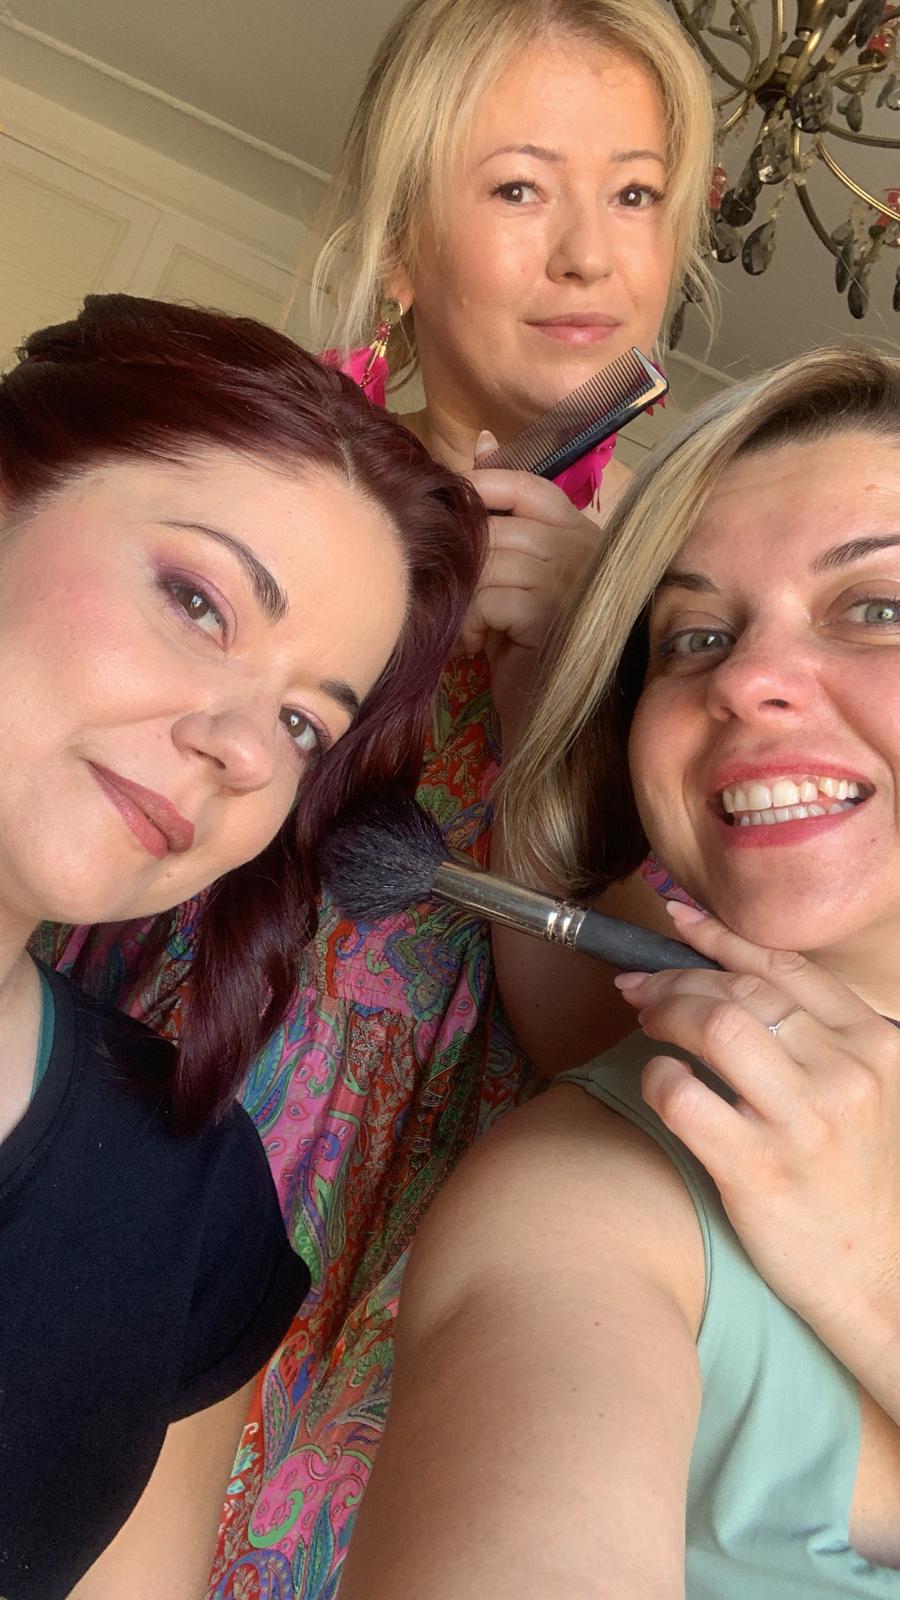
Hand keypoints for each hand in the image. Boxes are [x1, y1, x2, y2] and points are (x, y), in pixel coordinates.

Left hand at [462, 431, 604, 741]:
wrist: (560, 724)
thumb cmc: (534, 652)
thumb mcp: (516, 578)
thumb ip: (504, 518)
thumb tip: (480, 441)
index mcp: (583, 534)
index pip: (533, 487)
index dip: (489, 487)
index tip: (459, 518)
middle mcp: (585, 552)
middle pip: (501, 528)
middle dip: (466, 563)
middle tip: (458, 600)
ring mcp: (573, 582)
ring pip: (490, 563)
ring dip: (467, 599)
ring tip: (470, 631)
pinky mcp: (552, 615)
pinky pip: (492, 598)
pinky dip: (473, 623)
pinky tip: (480, 648)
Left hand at [613, 903, 899, 1382]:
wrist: (878, 1281)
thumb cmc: (856, 1181)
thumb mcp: (862, 1095)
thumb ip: (816, 1038)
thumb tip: (732, 979)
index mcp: (874, 1044)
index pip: (785, 966)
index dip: (722, 938)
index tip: (678, 922)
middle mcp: (846, 1073)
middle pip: (741, 990)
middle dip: (677, 977)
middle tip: (638, 987)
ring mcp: (805, 1121)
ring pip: (715, 1025)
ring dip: (666, 1013)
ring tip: (645, 1023)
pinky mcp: (761, 1170)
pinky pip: (685, 1097)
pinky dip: (659, 1079)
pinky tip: (659, 1084)